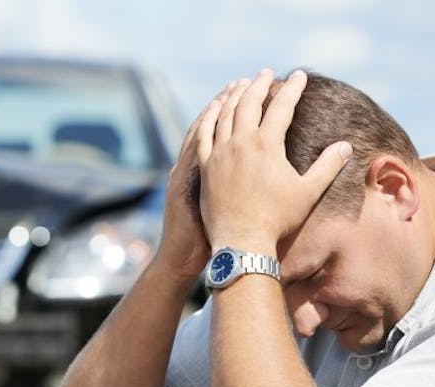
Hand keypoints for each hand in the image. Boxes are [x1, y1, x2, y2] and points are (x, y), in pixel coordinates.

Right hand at [155, 79, 250, 283]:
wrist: (180, 260)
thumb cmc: (201, 241)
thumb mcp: (213, 208)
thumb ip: (228, 188)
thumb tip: (254, 176)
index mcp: (199, 171)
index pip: (216, 133)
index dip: (230, 111)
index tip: (247, 91)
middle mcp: (191, 167)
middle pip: (210, 125)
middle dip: (228, 100)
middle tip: (245, 79)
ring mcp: (185, 175)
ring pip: (200, 133)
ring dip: (217, 109)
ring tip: (234, 88)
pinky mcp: (184, 186)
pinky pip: (193, 152)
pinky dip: (203, 133)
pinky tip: (216, 117)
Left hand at [198, 69, 351, 254]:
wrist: (242, 242)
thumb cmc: (277, 219)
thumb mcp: (308, 193)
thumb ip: (328, 166)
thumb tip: (346, 146)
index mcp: (266, 144)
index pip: (282, 106)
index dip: (292, 88)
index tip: (298, 76)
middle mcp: (240, 143)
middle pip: (249, 102)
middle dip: (259, 84)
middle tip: (267, 73)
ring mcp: (219, 153)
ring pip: (225, 113)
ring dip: (234, 94)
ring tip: (240, 83)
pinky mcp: (205, 166)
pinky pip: (204, 133)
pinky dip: (210, 116)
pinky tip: (214, 108)